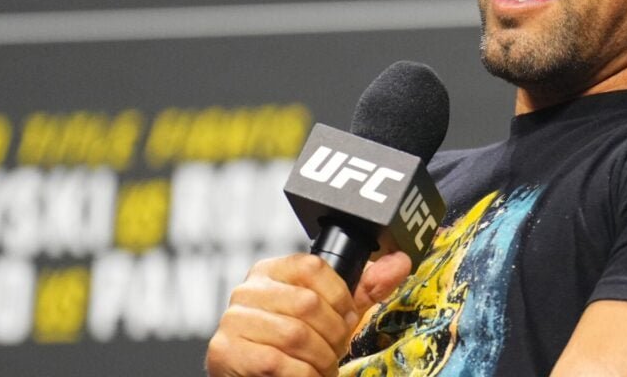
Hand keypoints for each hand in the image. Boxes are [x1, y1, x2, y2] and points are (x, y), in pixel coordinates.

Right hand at [206, 251, 411, 376]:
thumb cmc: (294, 349)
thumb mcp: (331, 316)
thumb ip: (364, 289)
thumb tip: (400, 261)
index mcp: (271, 271)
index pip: (313, 266)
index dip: (340, 297)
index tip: (346, 318)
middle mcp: (247, 290)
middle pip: (308, 303)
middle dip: (333, 335)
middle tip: (334, 351)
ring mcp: (233, 321)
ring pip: (295, 334)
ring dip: (320, 360)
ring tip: (320, 367)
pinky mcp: (226, 352)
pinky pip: (278, 363)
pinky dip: (303, 376)